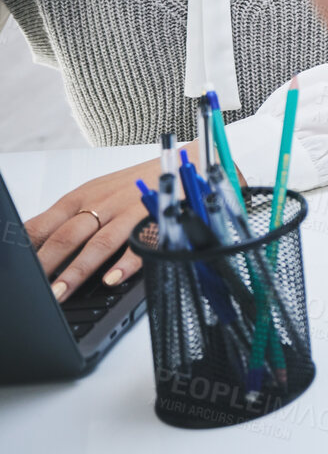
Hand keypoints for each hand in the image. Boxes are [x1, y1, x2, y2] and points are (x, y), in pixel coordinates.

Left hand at [26, 157, 162, 298]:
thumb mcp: (94, 194)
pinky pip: (138, 244)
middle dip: (47, 265)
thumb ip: (68, 218)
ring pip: (98, 243)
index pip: (43, 224)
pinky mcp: (155, 219)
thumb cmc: (132, 184)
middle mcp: (101, 203)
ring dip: (77, 271)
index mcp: (80, 197)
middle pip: (67, 236)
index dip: (27, 248)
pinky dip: (125, 263)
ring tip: (62, 293)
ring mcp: (128, 211)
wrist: (177, 165)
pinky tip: (112, 279)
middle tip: (36, 290)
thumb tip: (33, 244)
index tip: (18, 270)